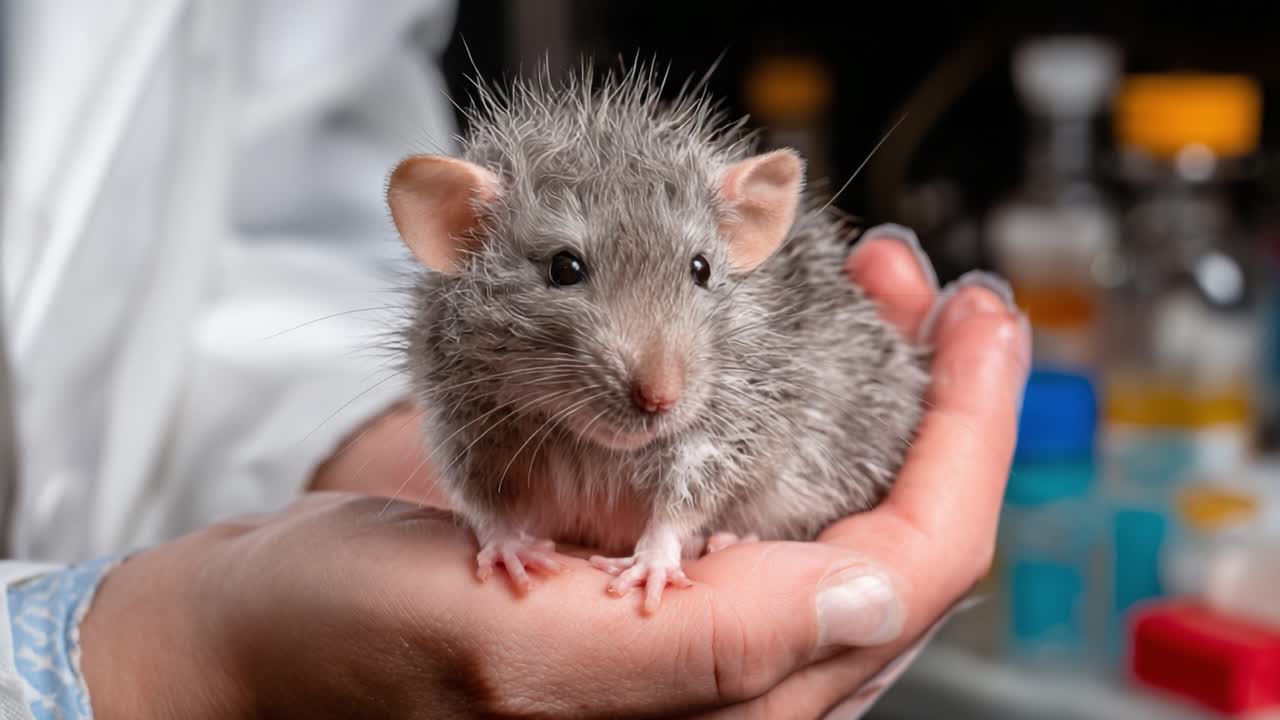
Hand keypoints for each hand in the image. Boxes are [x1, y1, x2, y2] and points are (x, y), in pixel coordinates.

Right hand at [80, 224, 1027, 718]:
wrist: (243, 656)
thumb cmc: (336, 660)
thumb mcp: (512, 651)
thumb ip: (702, 650)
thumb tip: (876, 599)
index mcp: (716, 717)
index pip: (909, 572)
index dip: (966, 438)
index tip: (976, 317)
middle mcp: (725, 696)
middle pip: (900, 545)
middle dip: (935, 405)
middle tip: (928, 288)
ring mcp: (692, 655)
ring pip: (849, 531)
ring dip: (880, 409)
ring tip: (877, 302)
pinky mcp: (651, 613)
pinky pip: (776, 527)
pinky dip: (805, 431)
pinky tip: (788, 368)